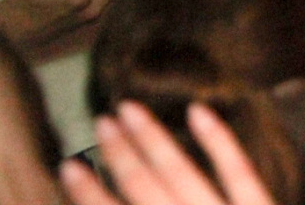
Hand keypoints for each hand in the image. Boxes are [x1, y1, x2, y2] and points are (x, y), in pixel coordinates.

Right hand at [60, 99, 252, 204]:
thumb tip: (111, 199)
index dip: (87, 195)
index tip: (66, 167)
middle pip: (142, 187)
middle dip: (118, 154)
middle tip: (100, 120)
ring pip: (180, 172)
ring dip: (151, 138)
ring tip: (128, 108)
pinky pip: (238, 172)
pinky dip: (216, 141)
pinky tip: (195, 110)